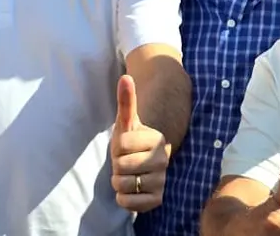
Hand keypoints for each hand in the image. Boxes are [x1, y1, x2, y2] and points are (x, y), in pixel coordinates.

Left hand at [110, 74, 169, 212]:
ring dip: (118, 181)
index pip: (121, 145)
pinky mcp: (157, 200)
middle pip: (121, 166)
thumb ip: (126, 100)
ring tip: (128, 174)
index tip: (126, 145)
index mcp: (156, 139)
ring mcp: (161, 181)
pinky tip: (131, 189)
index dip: (116, 146)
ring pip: (123, 185)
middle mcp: (162, 160)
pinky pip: (129, 203)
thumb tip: (125, 77)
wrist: (143, 163)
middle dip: (116, 165)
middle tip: (126, 161)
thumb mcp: (127, 121)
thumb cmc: (131, 141)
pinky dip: (123, 199)